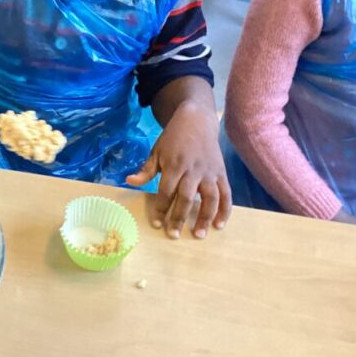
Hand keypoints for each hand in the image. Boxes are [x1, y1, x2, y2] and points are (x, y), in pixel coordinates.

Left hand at [126, 101, 231, 238]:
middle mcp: (193, 170)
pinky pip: (226, 193)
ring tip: (199, 235)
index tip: (157, 224)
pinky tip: (219, 225)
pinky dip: (225, 210)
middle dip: (179, 217)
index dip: (161, 208)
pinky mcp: (221, 173)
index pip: (166, 191)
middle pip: (186, 197)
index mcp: (174, 164)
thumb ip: (146, 170)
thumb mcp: (156, 151)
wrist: (197, 121)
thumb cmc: (173, 138)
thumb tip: (129, 182)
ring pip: (210, 198)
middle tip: (174, 235)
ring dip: (205, 217)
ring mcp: (209, 172)